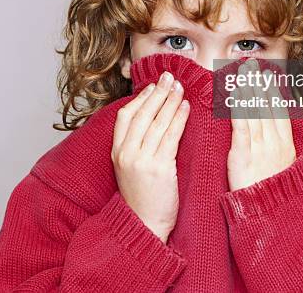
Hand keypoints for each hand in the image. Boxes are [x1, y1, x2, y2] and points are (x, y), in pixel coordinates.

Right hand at [111, 70, 189, 242]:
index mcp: (116, 151)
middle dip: (158, 92)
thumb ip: (135, 143)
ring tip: (180, 88)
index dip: (140, 98)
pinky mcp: (159, 168)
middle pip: (143, 114)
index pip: (125, 116)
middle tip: (170, 77)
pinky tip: (186, 107)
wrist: (144, 225)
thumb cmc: (141, 195)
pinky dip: (179, 118)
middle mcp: (126, 153)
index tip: (153, 86)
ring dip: (170, 101)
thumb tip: (151, 115)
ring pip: (158, 122)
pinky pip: (171, 136)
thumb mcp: (129, 166)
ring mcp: (141, 160)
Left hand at [227, 58, 295, 191]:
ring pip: (254, 111)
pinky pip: (241, 124)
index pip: (279, 110)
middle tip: (252, 65)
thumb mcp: (281, 164)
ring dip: (248, 89)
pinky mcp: (243, 153)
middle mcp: (274, 141)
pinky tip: (234, 93)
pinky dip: (238, 107)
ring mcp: (259, 146)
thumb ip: (277, 143)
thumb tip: (271, 127)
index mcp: (285, 143)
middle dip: (259, 83)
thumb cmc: (271, 190)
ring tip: (242, 72)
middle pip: (266, 106)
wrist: (269, 212)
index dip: (273, 90)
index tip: (268, 74)